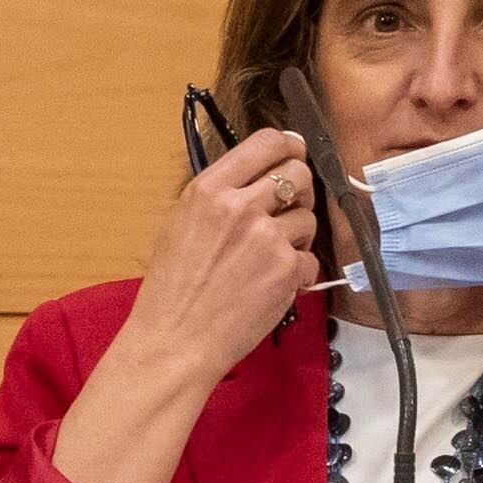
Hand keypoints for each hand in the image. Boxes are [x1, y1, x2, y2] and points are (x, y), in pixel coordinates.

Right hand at [111, 127, 320, 388]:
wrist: (174, 341)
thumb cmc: (171, 289)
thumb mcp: (181, 225)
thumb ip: (220, 196)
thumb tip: (261, 174)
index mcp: (208, 190)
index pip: (267, 141)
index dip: (289, 146)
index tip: (293, 155)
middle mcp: (239, 207)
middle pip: (298, 173)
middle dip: (299, 192)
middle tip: (285, 214)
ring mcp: (266, 237)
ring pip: (309, 217)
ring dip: (299, 236)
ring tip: (271, 258)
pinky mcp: (286, 269)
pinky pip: (311, 258)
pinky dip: (298, 273)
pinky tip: (272, 285)